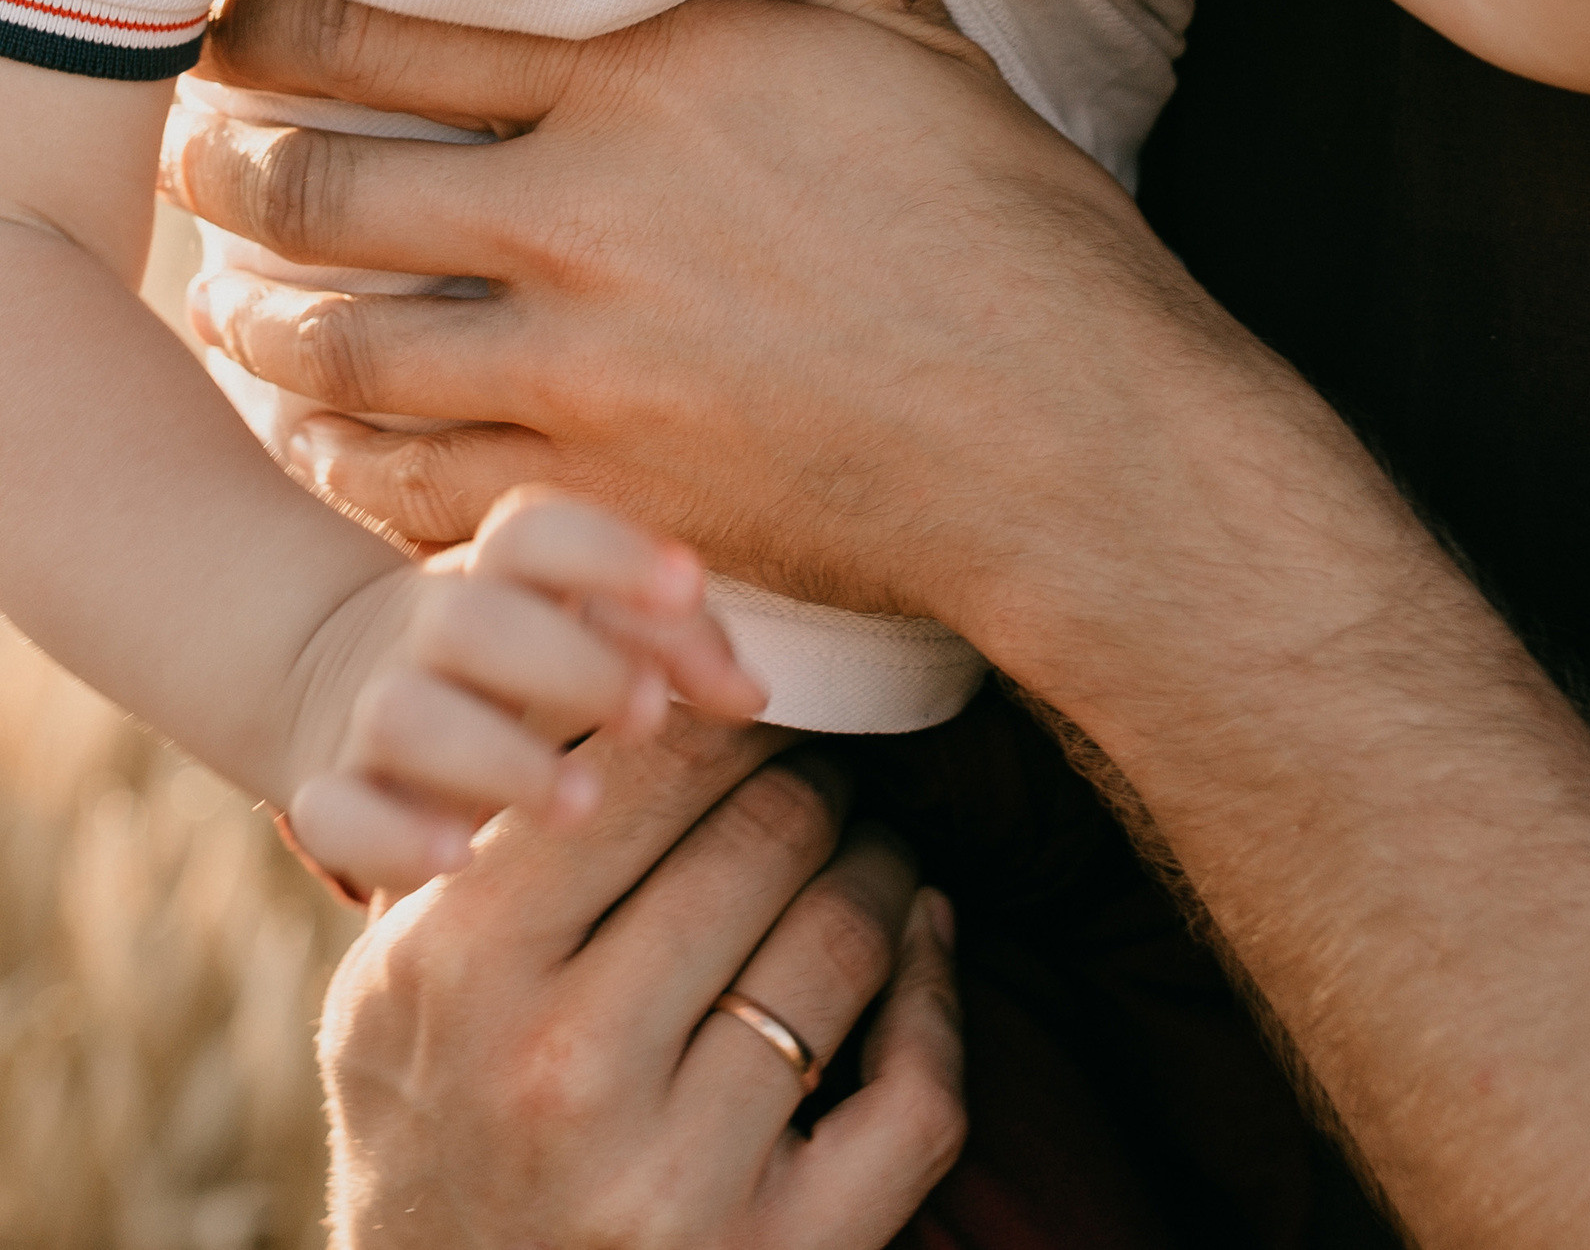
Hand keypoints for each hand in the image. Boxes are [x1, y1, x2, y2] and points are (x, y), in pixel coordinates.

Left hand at [166, 0, 1203, 652]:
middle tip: (194, 158)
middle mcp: (585, 214)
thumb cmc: (1005, 230)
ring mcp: (579, 366)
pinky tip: (321, 440)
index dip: (284, 24)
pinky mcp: (596, 491)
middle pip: (334, 186)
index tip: (231, 18)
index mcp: (651, 81)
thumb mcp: (907, 39)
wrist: (1065, 441)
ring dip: (263, 318)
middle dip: (233, 170)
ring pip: (344, 343)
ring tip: (235, 300)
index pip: (402, 31)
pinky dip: (340, 460)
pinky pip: (409, 480)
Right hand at [289, 487, 767, 897]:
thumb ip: (674, 643)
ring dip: (495, 756)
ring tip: (582, 804)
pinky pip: (333, 814)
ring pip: (407, 717)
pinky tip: (459, 858)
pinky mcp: (329, 798)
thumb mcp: (590, 630)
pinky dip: (391, 835)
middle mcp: (429, 631)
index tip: (689, 582)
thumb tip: (750, 693)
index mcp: (499, 572)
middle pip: (474, 622)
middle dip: (565, 664)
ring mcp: (370, 713)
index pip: (537, 530)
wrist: (345, 685)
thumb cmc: (526, 657)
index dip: (609, 551)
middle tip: (649, 713)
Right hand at [322, 717, 964, 1249]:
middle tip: (827, 765)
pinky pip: (915, 1095)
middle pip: (768, 834)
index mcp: (457, 970)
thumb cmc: (428, 1124)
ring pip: (847, 939)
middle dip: (817, 777)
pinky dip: (937, 995)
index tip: (755, 695)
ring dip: (884, 865)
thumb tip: (649, 661)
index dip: (728, 707)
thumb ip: (495, 828)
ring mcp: (671, 1182)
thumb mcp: (398, 979)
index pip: (654, 762)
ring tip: (873, 842)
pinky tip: (922, 946)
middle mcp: (561, 1073)